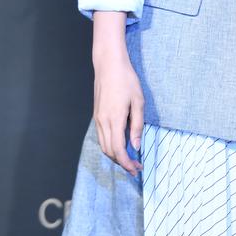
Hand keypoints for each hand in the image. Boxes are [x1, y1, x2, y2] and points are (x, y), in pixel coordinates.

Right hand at [92, 49, 144, 177]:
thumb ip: (137, 125)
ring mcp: (98, 119)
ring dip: (115, 155)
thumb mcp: (138, 101)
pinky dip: (111, 145)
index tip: (137, 169)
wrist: (109, 65)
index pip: (118, 150)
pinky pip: (102, 136)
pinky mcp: (97, 115)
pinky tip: (122, 143)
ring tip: (130, 157)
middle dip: (122, 163)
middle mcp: (103, 122)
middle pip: (109, 152)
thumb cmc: (126, 80)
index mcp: (114, 119)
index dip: (127, 164)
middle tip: (136, 166)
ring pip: (104, 145)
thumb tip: (136, 147)